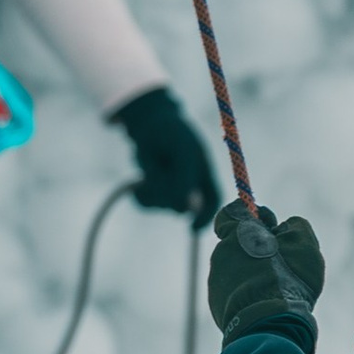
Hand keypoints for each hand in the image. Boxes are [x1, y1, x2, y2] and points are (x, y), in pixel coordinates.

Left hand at [112, 87, 219, 225]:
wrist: (149, 126)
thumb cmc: (174, 133)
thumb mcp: (184, 151)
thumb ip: (186, 178)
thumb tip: (185, 208)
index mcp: (205, 176)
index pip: (212, 203)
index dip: (206, 218)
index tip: (193, 227)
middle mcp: (190, 187)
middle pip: (182, 207)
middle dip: (168, 194)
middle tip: (159, 173)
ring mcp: (171, 192)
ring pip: (162, 206)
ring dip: (153, 189)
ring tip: (152, 166)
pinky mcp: (153, 193)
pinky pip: (146, 204)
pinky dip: (141, 194)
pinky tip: (141, 180)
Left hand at [206, 198, 322, 345]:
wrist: (267, 324)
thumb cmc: (288, 280)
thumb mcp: (304, 244)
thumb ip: (295, 226)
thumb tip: (284, 227)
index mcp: (238, 233)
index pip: (231, 212)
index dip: (250, 215)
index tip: (268, 225)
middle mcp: (221, 254)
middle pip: (238, 244)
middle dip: (257, 249)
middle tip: (280, 263)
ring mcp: (216, 280)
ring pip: (237, 270)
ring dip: (253, 274)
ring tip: (276, 289)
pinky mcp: (216, 303)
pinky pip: (232, 292)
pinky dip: (246, 294)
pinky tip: (264, 304)